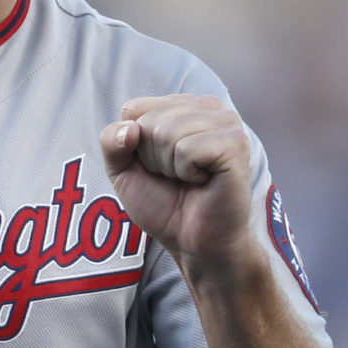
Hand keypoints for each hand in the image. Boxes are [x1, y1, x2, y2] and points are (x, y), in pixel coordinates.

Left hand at [101, 94, 259, 269]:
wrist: (192, 242)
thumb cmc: (164, 204)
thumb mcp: (123, 171)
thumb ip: (111, 141)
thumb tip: (129, 128)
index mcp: (182, 105)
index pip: (133, 108)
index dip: (134, 146)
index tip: (157, 166)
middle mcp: (207, 107)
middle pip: (149, 121)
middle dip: (152, 158)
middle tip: (176, 177)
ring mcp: (226, 122)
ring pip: (167, 132)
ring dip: (169, 167)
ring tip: (190, 179)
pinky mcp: (235, 143)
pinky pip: (187, 148)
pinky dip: (186, 172)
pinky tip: (203, 181)